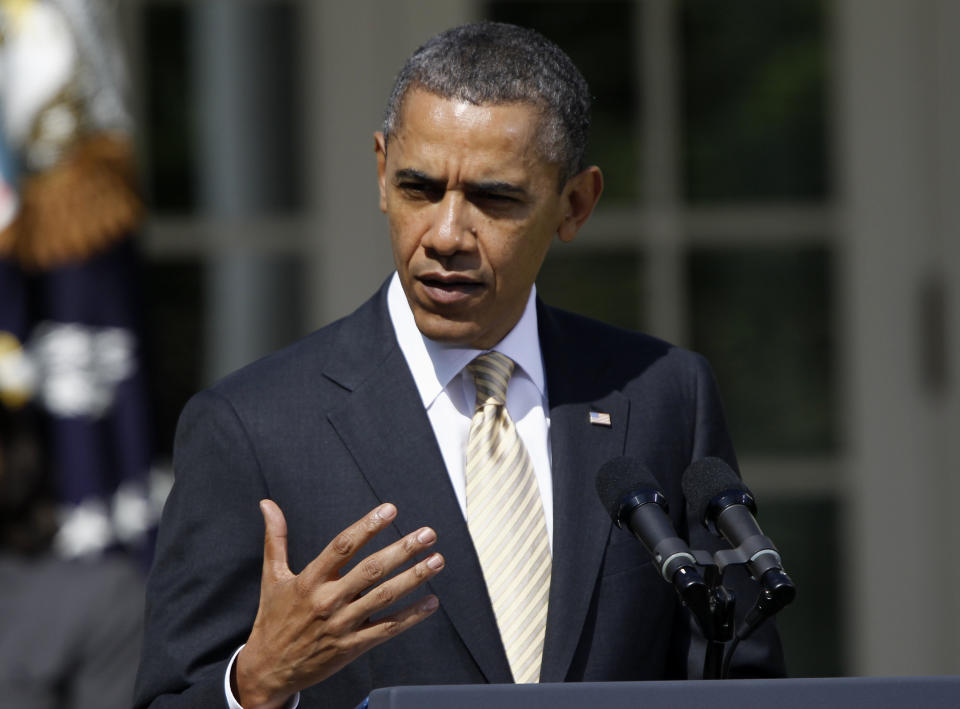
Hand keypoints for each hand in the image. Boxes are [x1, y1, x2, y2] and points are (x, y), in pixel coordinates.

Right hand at [234, 500, 443, 708]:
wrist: (268, 669)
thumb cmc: (272, 619)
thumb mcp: (271, 577)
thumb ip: (276, 539)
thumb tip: (268, 504)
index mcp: (309, 580)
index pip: (342, 546)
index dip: (367, 526)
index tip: (389, 510)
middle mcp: (328, 601)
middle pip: (371, 570)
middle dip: (403, 550)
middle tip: (428, 534)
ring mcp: (342, 625)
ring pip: (385, 597)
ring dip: (414, 577)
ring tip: (437, 560)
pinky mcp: (352, 647)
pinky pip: (387, 629)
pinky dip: (411, 616)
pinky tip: (431, 601)